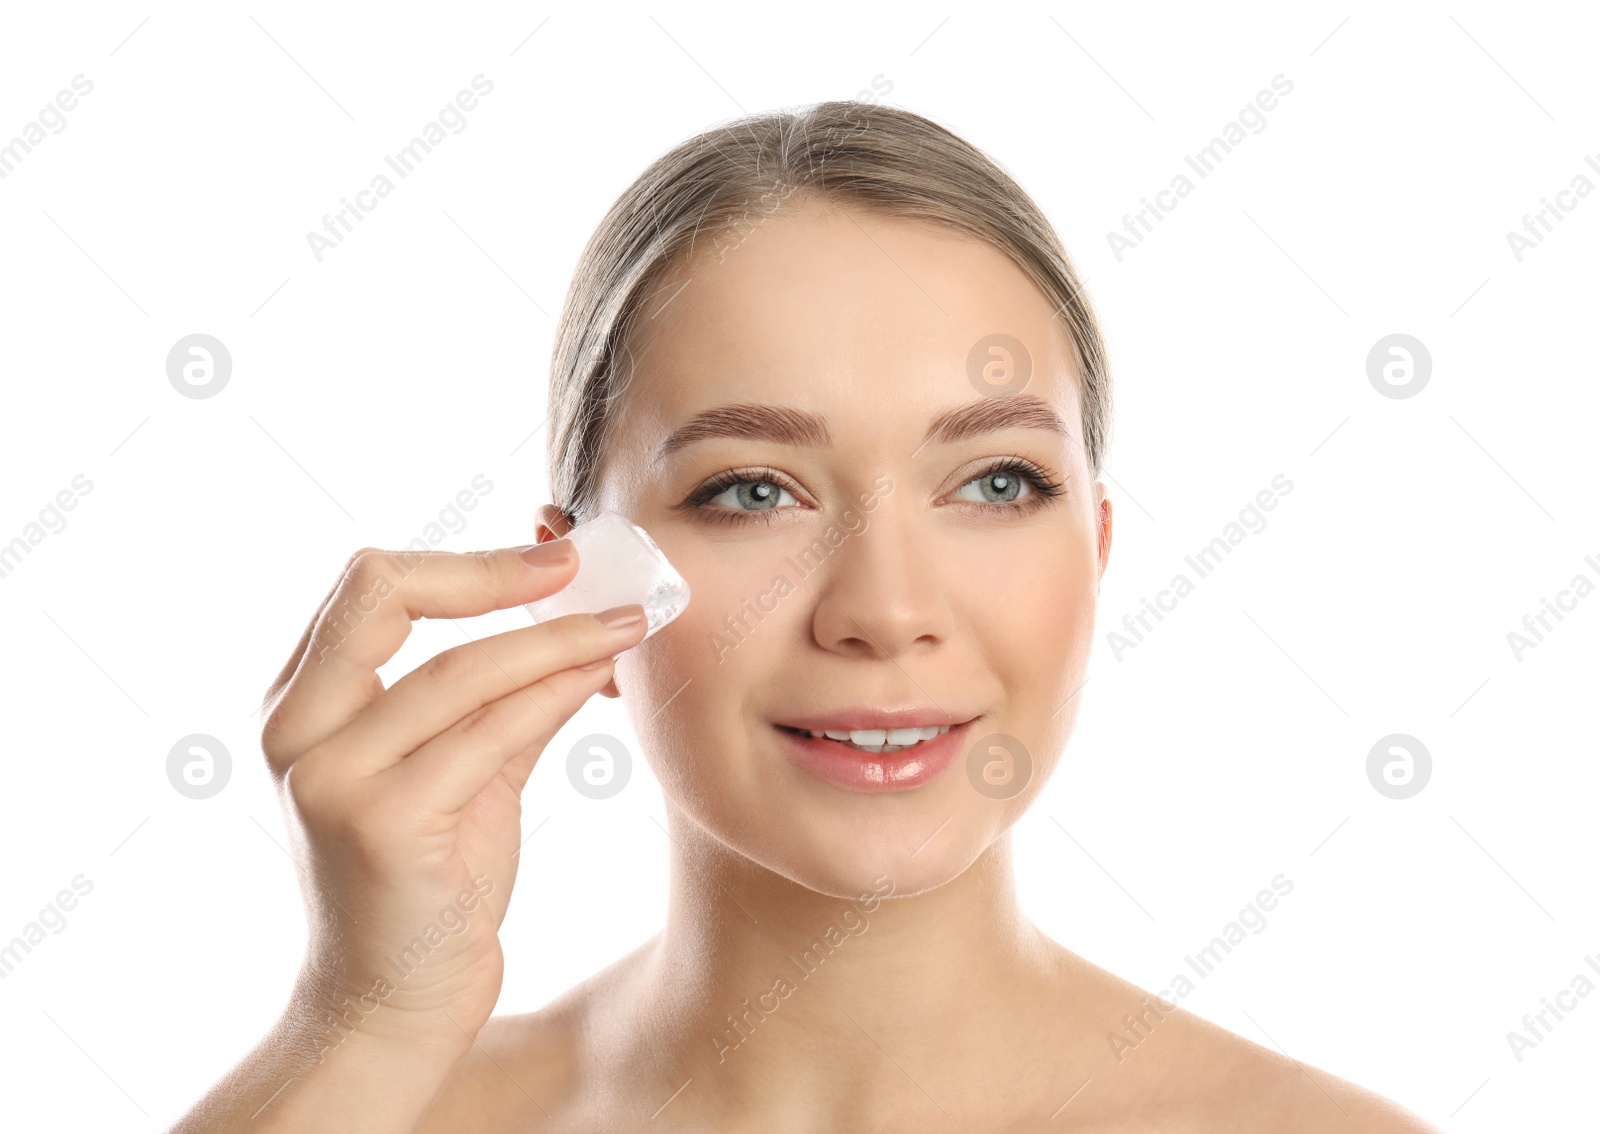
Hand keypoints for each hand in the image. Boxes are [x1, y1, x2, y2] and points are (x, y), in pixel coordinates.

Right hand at [257, 541, 646, 1053]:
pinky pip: (489, 733)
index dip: (464, 561)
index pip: (367, 587)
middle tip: (581, 567)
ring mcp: (332, 778)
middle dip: (493, 572)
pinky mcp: (384, 824)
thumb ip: (500, 701)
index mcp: (303, 705)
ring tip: (627, 624)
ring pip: (460, 670)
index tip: (551, 560)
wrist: (393, 1005)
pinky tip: (600, 678)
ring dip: (558, 638)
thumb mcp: (459, 773)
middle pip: (383, 594)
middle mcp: (297, 732)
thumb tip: (578, 621)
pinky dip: (554, 693)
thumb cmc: (426, 885)